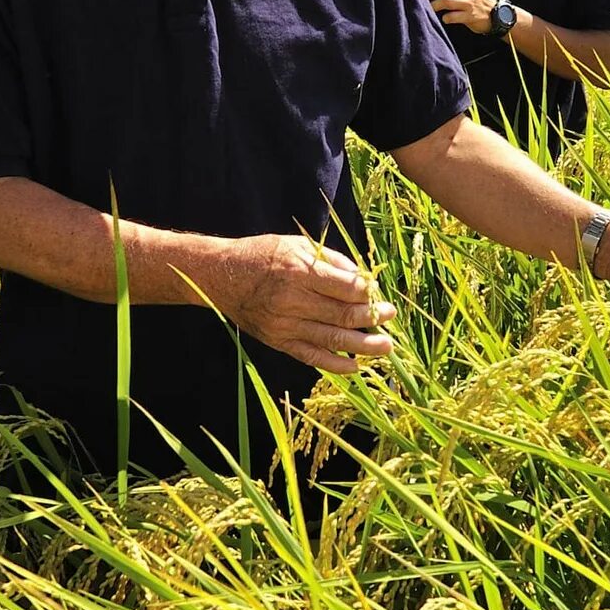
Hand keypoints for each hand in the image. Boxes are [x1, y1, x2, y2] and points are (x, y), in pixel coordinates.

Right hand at [212, 234, 396, 374]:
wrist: (220, 276)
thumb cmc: (262, 255)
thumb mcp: (297, 244)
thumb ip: (331, 261)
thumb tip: (362, 279)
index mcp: (300, 272)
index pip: (346, 288)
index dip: (368, 293)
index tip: (379, 294)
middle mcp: (293, 301)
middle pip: (343, 316)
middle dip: (372, 318)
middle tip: (390, 317)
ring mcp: (284, 325)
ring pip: (332, 340)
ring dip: (363, 345)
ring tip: (385, 347)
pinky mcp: (278, 341)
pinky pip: (311, 356)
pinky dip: (336, 364)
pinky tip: (356, 365)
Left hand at [423, 0, 505, 33]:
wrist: (496, 14)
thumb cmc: (474, 1)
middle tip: (419, 1)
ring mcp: (469, 2)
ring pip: (445, 1)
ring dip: (433, 6)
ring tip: (429, 11)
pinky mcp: (471, 15)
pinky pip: (453, 16)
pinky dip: (446, 18)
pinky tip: (444, 19)